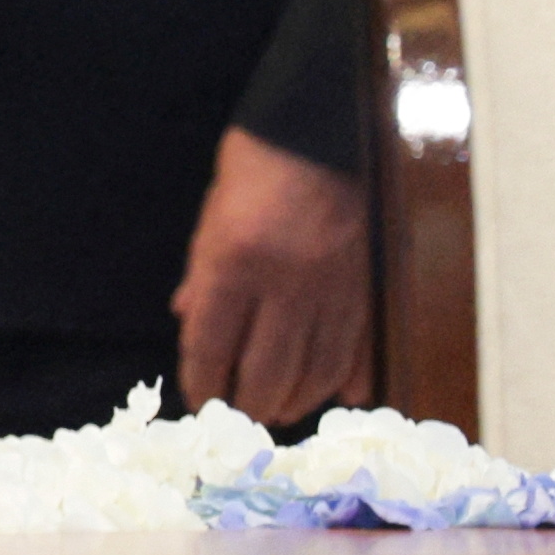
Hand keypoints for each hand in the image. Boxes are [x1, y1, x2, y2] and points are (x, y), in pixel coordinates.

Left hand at [172, 126, 369, 423]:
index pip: (212, 344)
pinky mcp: (366, 288)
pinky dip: (348, 378)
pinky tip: (340, 398)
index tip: (200, 404)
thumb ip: (202, 277)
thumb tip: (188, 321)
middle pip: (267, 371)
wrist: (323, 133)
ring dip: (297, 400)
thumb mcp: (211, 219)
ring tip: (280, 413)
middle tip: (241, 421)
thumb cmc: (255, 169)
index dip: (203, 381)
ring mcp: (332, 290)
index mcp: (234, 263)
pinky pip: (358, 347)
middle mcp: (285, 285)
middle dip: (250, 405)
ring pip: (317, 370)